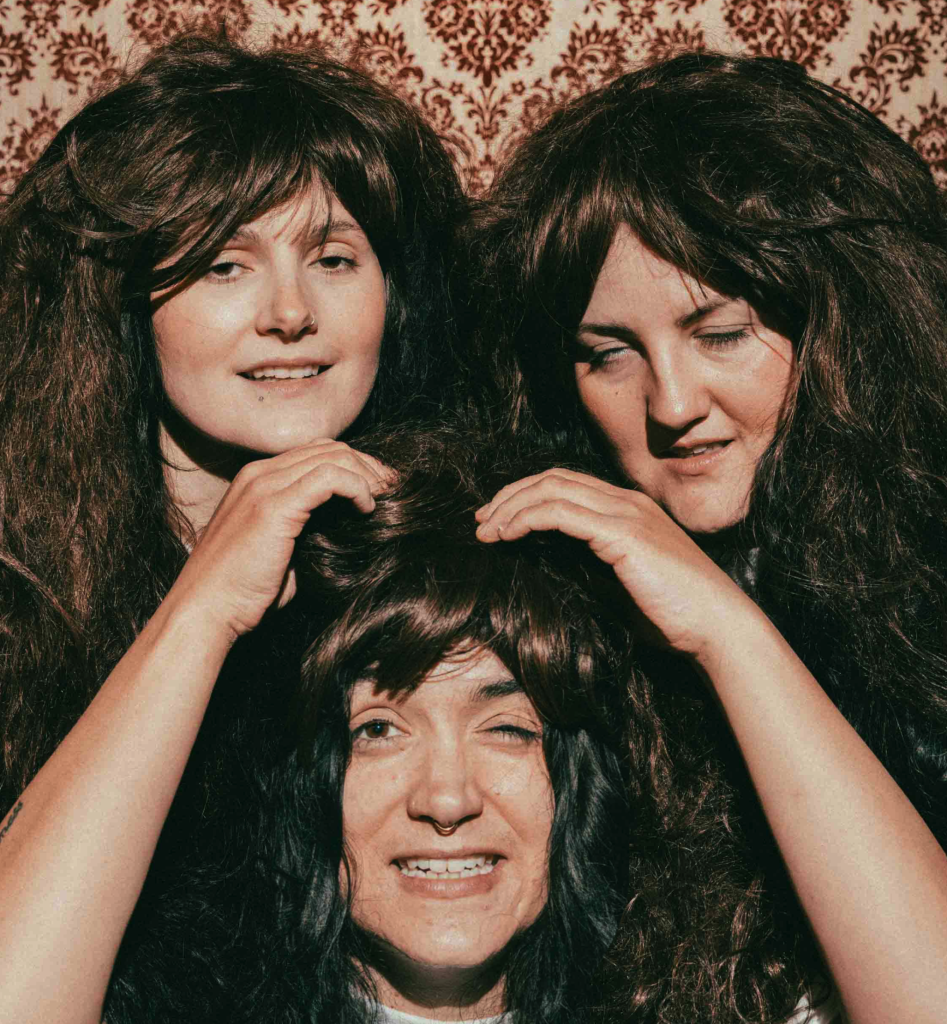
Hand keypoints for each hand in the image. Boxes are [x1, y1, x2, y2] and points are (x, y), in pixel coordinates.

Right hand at [170, 440, 393, 639]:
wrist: (205, 610)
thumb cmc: (242, 592)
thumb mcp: (279, 551)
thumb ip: (305, 530)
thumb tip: (346, 529)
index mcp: (257, 480)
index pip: (316, 453)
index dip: (354, 466)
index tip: (381, 490)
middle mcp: (259, 474)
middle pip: (330, 448)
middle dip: (368, 466)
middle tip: (394, 490)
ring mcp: (264, 485)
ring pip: (333, 456)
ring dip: (368, 475)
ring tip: (387, 499)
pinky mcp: (274, 505)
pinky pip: (330, 477)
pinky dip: (356, 487)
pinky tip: (366, 509)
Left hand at [475, 468, 749, 661]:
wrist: (718, 627)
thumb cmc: (675, 616)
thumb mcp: (622, 587)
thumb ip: (591, 569)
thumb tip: (552, 566)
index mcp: (628, 510)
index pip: (565, 484)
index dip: (525, 497)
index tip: (497, 522)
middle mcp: (626, 502)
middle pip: (552, 479)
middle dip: (509, 496)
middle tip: (481, 523)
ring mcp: (626, 513)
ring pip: (551, 489)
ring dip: (510, 507)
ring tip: (486, 531)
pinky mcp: (623, 533)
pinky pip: (561, 512)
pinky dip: (526, 518)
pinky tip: (507, 536)